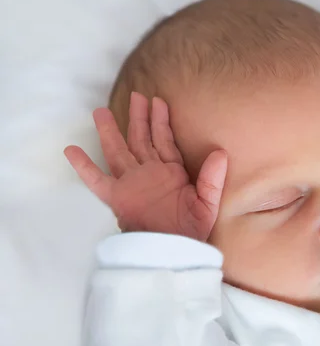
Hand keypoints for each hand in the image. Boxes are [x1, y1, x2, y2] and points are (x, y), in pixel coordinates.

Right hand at [64, 92, 226, 240]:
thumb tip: (221, 152)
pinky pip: (96, 180)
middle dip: (138, 117)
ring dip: (111, 132)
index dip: (161, 121)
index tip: (158, 101)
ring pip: (119, 150)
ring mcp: (131, 183)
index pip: (164, 140)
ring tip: (102, 112)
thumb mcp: (208, 203)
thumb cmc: (191, 230)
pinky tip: (71, 150)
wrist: (173, 250)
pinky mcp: (117, 197)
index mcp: (170, 172)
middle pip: (141, 139)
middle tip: (136, 95)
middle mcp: (149, 173)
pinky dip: (84, 166)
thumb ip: (212, 178)